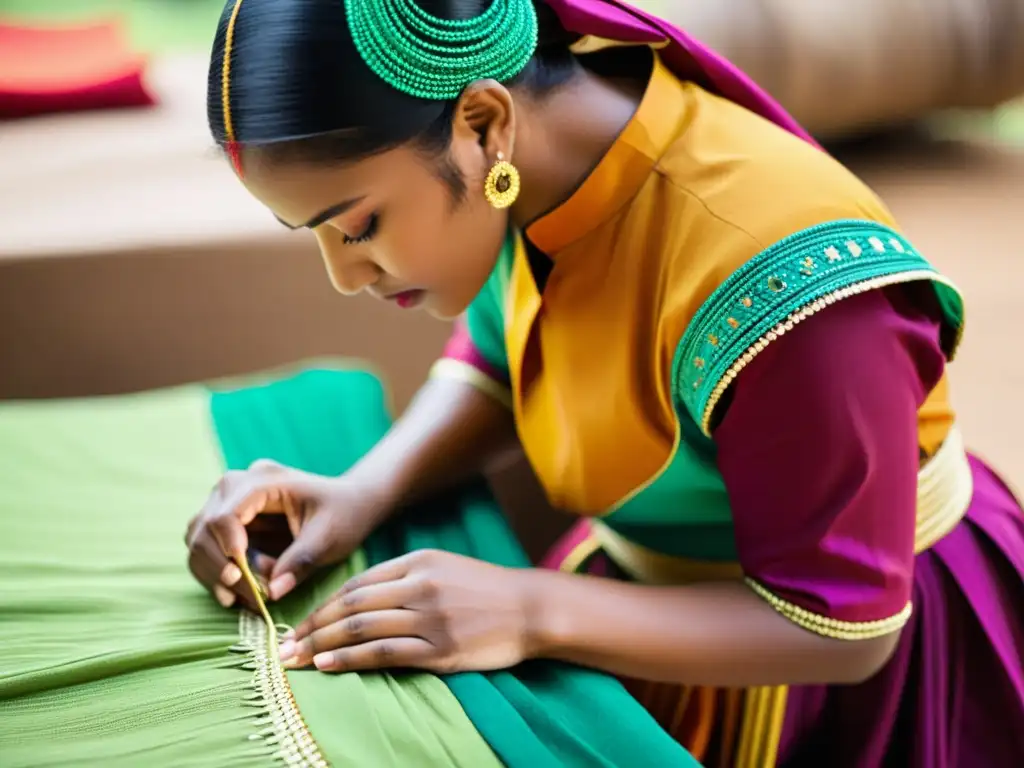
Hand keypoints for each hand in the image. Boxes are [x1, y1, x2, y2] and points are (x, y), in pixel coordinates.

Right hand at [185, 459, 389, 608]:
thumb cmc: (344, 514)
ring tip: (241, 600)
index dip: (228, 545)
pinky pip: (205, 549)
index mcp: (265, 480)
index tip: (241, 576)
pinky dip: (213, 574)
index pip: (227, 511)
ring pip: (197, 539)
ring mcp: (228, 503)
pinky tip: (234, 596)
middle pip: (205, 527)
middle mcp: (238, 486)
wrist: (350, 504)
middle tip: (250, 597)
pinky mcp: (227, 524)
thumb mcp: (330, 537)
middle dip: (221, 567)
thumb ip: (300, 561)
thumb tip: (272, 592)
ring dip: (213, 573)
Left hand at [279, 549, 538, 673]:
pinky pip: (384, 654)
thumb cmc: (485, 589)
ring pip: (361, 630)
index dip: (321, 605)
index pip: (356, 584)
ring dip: (320, 644)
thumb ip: (406, 576)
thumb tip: (360, 596)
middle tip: (281, 644)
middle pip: (350, 607)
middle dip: (310, 626)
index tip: (297, 622)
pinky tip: (327, 664)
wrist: (530, 608)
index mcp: (418, 562)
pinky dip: (350, 659)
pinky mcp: (440, 649)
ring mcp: (430, 618)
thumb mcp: (444, 567)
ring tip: (294, 659)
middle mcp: (419, 586)